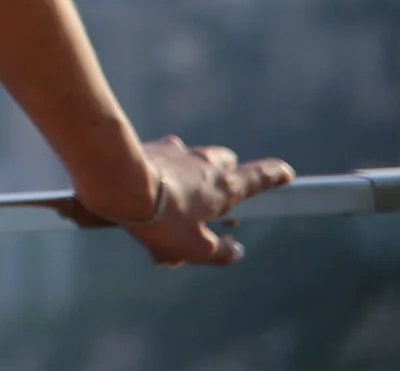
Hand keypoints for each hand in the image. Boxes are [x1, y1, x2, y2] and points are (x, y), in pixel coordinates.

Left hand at [78, 134, 294, 266]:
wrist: (113, 180)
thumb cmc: (160, 218)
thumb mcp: (195, 248)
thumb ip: (220, 252)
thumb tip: (235, 250)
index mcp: (224, 185)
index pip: (258, 178)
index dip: (273, 176)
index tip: (286, 172)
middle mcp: (203, 162)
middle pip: (223, 166)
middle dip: (222, 183)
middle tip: (213, 210)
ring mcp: (175, 151)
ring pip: (190, 165)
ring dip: (187, 186)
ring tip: (168, 221)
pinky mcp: (148, 147)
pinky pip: (161, 164)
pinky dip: (159, 182)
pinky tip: (141, 207)